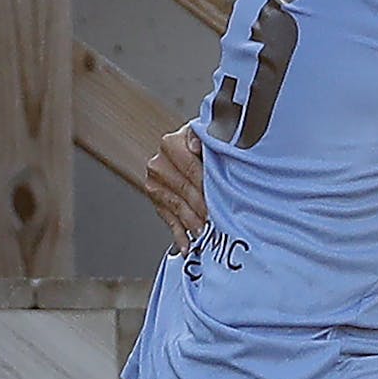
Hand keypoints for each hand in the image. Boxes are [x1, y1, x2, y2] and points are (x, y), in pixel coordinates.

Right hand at [145, 125, 207, 252]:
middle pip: (184, 190)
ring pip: (177, 207)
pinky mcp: (156, 200)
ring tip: (208, 233)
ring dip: (193, 222)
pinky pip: (169, 220)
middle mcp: (159, 163)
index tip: (222, 197)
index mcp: (172, 143)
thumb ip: (213, 135)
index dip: (207, 184)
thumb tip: (199, 143)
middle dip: (203, 207)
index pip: (190, 167)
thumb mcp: (214, 132)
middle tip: (218, 220)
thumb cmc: (210, 141)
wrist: (197, 146)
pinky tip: (188, 246)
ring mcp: (155, 183)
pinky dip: (180, 235)